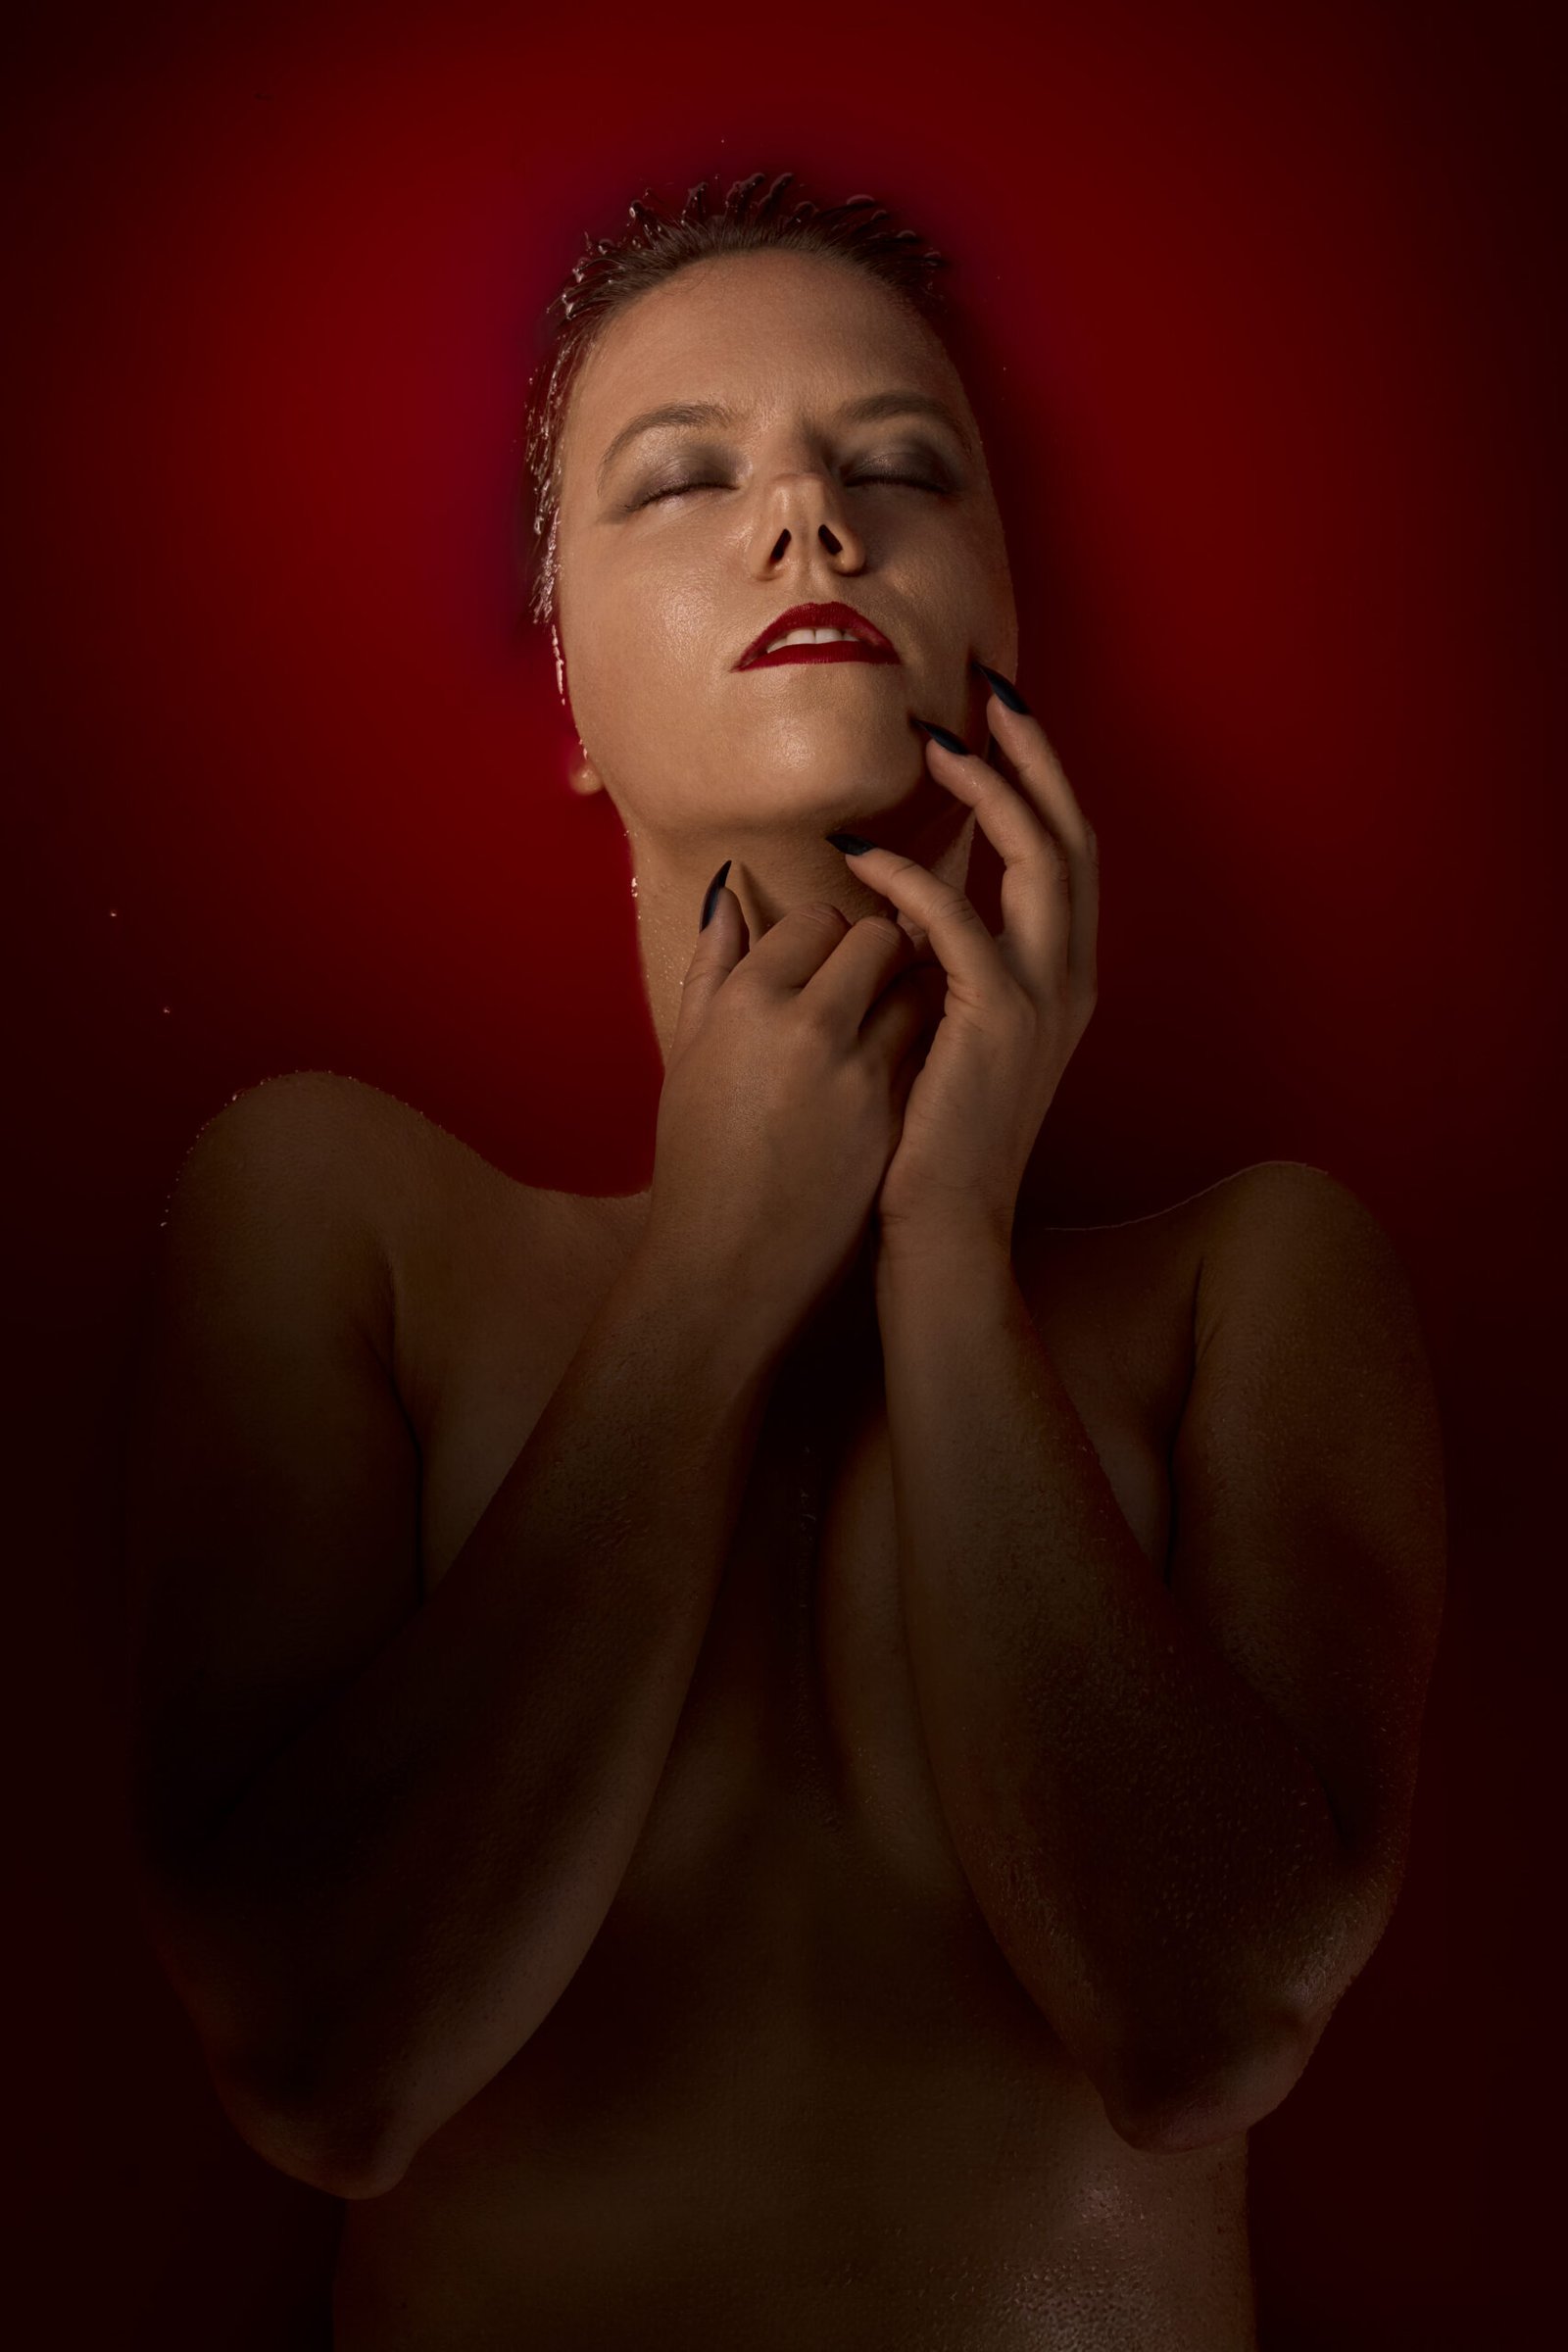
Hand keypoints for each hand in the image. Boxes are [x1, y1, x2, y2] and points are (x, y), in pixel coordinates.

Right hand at [639, 881, 934, 1353]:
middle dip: (877, 951)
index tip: (817, 959)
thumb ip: (712, 966)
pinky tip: (891, 1075)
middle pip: (880, 940)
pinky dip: (920, 1047)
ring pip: (921, 990)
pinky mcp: (900, 1116)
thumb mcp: (687, 1054)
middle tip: (860, 981)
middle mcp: (810, 1025)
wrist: (729, 1264)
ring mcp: (863, 1073)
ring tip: (877, 1027)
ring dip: (909, 994)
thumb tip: (728, 894)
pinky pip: (930, 1049)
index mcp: (749, 1001)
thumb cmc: (698, 1159)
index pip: (818, 918)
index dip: (824, 933)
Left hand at [828, 667, 1098, 1258]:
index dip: (1039, 775)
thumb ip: (947, 965)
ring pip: (1039, 860)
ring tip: (932, 747)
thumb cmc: (930, 1134)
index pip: (1067, 848)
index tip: (998, 714)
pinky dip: (915, 881)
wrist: (942, 1227)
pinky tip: (865, 856)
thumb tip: (910, 901)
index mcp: (1063, 976)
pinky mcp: (995, 1026)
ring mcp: (1042, 1001)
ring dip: (986, 793)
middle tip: (985, 689)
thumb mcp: (949, 1034)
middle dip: (1032, 753)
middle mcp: (1070, 978)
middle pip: (1072, 833)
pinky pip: (962, 926)